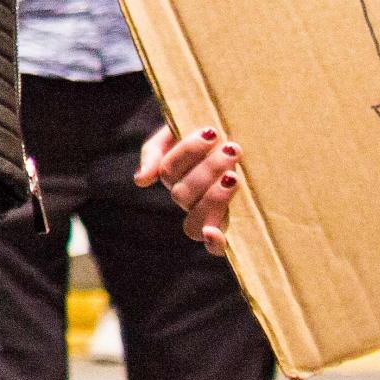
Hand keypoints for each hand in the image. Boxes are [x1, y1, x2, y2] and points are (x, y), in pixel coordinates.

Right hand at [137, 123, 241, 253]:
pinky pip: (212, 247)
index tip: (211, 132)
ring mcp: (205, 214)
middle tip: (232, 149)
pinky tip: (213, 233)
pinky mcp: (226, 229)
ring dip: (214, 198)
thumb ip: (154, 152)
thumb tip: (140, 181)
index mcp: (173, 175)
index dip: (188, 153)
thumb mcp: (175, 133)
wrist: (239, 139)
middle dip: (208, 170)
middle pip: (183, 194)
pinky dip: (212, 243)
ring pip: (196, 218)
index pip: (169, 170)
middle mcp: (186, 198)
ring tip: (234, 175)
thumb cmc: (205, 135)